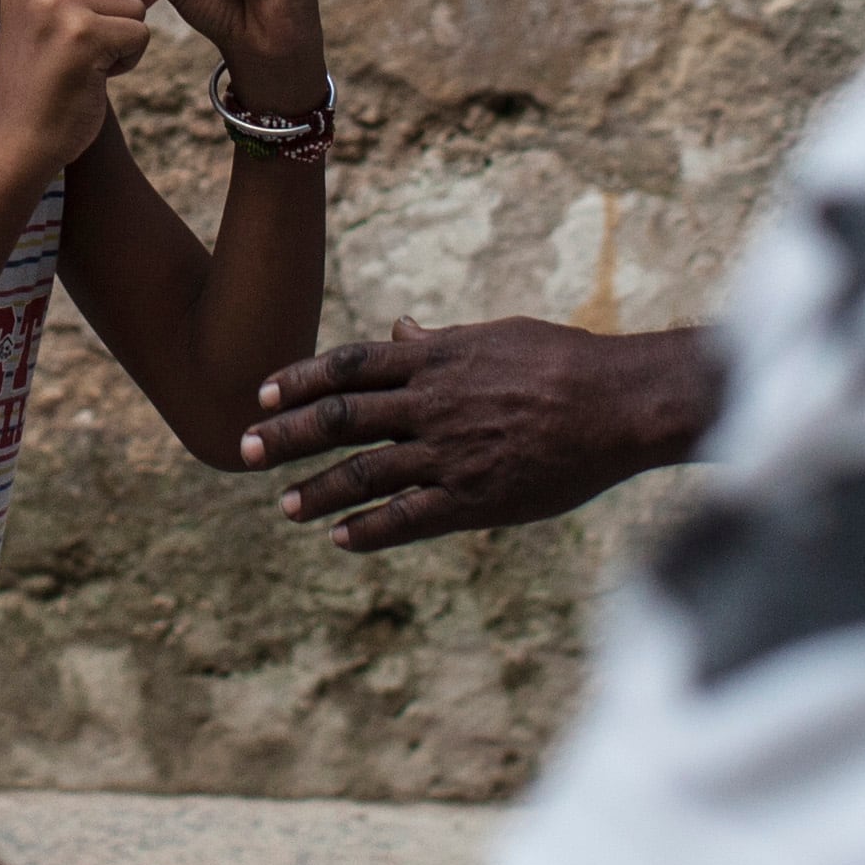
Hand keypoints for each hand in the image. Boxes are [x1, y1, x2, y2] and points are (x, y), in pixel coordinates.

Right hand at [0, 0, 168, 183]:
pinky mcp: (84, 34)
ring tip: (80, 65)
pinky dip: (127, 62)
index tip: (64, 28)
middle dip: (113, 19)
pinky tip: (91, 78)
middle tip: (72, 53)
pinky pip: (141, 34)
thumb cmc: (47, 82)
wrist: (17, 138)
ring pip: (136, 6)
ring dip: (121, 42)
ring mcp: (59, 4)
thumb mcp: (77, 23)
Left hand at [240, 318, 722, 552]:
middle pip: (340, 419)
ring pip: (364, 473)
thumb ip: (439, 341)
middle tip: (244, 449)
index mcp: (435, 359)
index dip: (299, 380)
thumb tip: (399, 326)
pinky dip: (369, 530)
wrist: (620, 403)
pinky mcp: (476, 496)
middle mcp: (431, 404)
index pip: (348, 366)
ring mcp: (450, 452)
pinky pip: (410, 517)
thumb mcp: (495, 336)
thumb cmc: (563, 361)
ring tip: (284, 506)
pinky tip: (339, 539)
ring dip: (317, 490)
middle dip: (287, 436)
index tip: (262, 394)